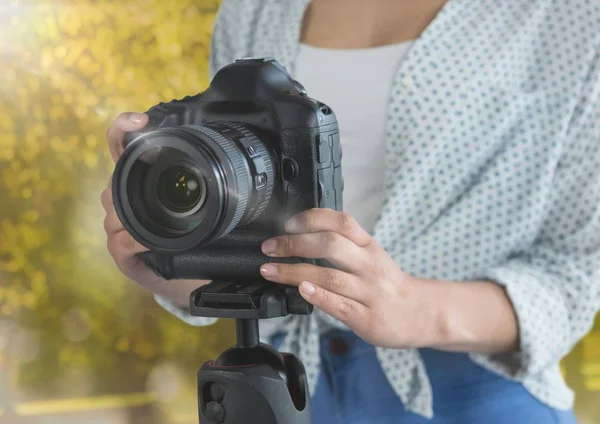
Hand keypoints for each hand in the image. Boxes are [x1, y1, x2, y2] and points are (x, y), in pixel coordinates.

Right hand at [102, 112, 208, 307]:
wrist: (192, 283)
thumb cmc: (196, 242)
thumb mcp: (204, 209)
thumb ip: (207, 188)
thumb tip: (237, 168)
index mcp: (141, 185)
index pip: (121, 147)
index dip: (124, 128)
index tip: (141, 121)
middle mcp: (126, 202)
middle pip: (115, 178)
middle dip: (132, 177)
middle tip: (162, 182)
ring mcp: (119, 228)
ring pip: (114, 205)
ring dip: (135, 209)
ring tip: (159, 217)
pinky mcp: (120, 252)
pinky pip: (122, 238)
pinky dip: (137, 238)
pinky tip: (151, 241)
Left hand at [258, 208, 439, 348]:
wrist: (421, 313)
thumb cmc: (388, 283)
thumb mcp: (371, 255)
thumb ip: (343, 244)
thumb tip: (301, 235)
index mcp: (369, 246)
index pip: (341, 221)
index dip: (312, 218)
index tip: (287, 223)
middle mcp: (369, 265)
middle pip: (331, 245)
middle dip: (294, 244)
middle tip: (269, 247)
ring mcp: (368, 291)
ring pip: (329, 276)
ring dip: (294, 272)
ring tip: (270, 270)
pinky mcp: (366, 317)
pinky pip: (339, 304)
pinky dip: (318, 296)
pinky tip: (301, 290)